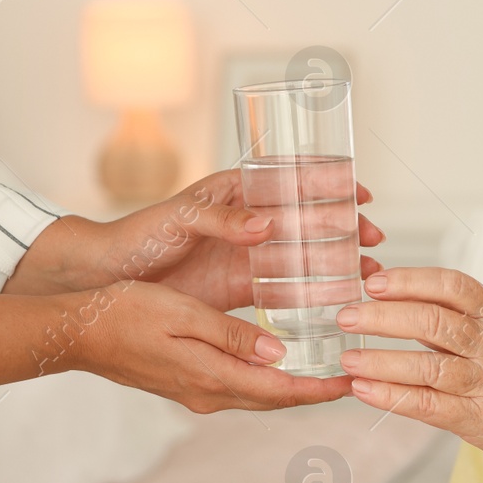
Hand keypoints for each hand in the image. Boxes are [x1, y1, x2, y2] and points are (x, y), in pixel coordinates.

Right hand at [0, 282, 354, 410]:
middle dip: (316, 388)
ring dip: (294, 383)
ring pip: (259, 391)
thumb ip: (230, 335)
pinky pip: (240, 383)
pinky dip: (267, 375)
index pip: (280, 391)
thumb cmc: (122, 313)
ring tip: (328, 365)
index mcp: (211, 378)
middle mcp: (208, 393)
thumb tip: (278, 353)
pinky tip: (280, 359)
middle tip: (355, 373)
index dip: (321, 389)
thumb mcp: (180, 314)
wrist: (74, 331)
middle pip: (276, 397)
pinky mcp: (187, 382)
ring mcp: (196, 391)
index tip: (356, 381)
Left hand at [7, 169, 383, 310]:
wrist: (110, 277)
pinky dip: (313, 297)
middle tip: (373, 241)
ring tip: (367, 276)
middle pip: (311, 221)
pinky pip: (286, 292)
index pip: (294, 179)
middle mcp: (251, 224)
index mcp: (238, 193)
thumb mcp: (181, 218)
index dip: (331, 183)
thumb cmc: (140, 235)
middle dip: (346, 229)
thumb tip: (267, 224)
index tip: (362, 192)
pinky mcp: (242, 291)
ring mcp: (250, 258)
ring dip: (337, 265)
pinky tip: (338, 303)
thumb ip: (224, 220)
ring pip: (306, 258)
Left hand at [334, 267, 482, 470]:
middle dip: (382, 317)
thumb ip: (456, 315)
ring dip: (380, 360)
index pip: (451, 286)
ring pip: (426, 367)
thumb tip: (394, 295)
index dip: (409, 281)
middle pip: (432, 322)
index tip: (373, 281)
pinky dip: (391, 397)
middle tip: (346, 316)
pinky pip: (426, 405)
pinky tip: (363, 390)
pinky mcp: (476, 420)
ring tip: (347, 357)